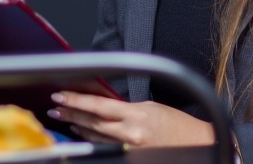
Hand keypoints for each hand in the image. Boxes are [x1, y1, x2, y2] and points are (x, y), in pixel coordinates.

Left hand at [47, 91, 214, 146]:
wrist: (196, 145)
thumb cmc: (176, 125)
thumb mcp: (151, 108)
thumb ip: (126, 107)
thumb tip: (103, 104)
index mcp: (137, 115)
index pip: (99, 106)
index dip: (77, 101)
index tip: (61, 95)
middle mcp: (131, 134)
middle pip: (92, 122)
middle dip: (71, 114)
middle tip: (56, 107)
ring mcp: (129, 149)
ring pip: (95, 137)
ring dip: (78, 127)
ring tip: (65, 118)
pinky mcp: (129, 158)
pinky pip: (104, 148)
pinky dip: (92, 139)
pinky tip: (82, 133)